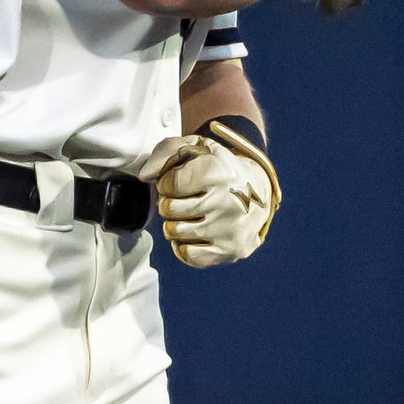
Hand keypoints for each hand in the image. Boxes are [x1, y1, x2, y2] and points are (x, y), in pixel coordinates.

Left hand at [139, 128, 279, 267]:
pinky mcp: (231, 250)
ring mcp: (229, 228)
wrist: (260, 192)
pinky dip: (183, 245)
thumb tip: (144, 175)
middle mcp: (226, 200)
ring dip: (174, 224)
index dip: (166, 183)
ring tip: (187, 216)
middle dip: (168, 203)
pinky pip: (187, 254)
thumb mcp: (199, 148)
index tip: (176, 183)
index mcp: (218, 172)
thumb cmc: (221, 169)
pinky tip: (194, 234)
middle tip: (181, 200)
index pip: (169, 184)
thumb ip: (167, 152)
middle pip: (169, 209)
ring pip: (174, 232)